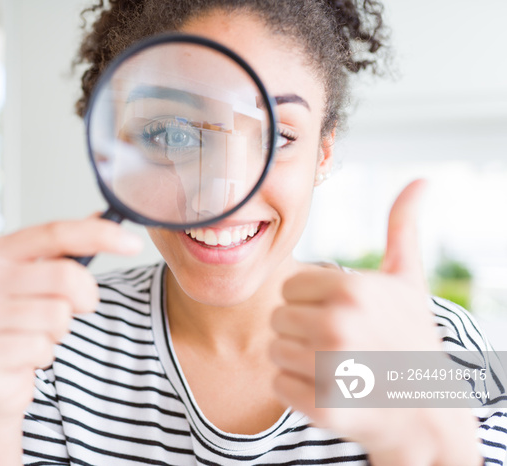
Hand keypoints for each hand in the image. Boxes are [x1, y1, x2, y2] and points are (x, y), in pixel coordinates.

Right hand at [0, 216, 142, 419]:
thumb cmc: (17, 323)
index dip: (99, 235)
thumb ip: (66, 249)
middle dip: (84, 297)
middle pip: (64, 275)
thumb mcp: (39, 280)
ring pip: (57, 316)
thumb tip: (103, 216)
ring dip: (59, 330)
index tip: (133, 244)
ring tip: (37, 335)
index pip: (53, 232)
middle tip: (74, 310)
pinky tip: (24, 357)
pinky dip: (43, 355)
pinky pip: (40, 348)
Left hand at [270, 180, 480, 464]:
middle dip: (301, 331)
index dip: (310, 302)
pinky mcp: (322, 406)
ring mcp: (330, 368)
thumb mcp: (409, 281)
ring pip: (274, 351)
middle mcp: (338, 324)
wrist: (428, 414)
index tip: (339, 315)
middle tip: (339, 344)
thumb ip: (401, 230)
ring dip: (298, 361)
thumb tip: (420, 181)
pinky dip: (298, 390)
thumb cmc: (412, 340)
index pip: (288, 287)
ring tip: (336, 366)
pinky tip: (330, 390)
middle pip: (278, 318)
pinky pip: (278, 385)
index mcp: (352, 288)